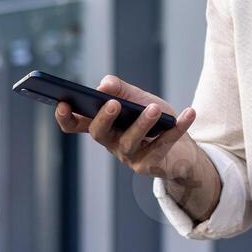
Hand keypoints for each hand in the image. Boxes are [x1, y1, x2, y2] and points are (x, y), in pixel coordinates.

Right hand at [52, 75, 218, 221]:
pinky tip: (188, 113)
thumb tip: (104, 85)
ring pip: (130, 142)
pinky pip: (163, 145)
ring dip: (143, 123)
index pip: (75, 124)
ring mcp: (129, 157)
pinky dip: (178, 128)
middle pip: (99, 133)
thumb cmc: (154, 121)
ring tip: (155, 109)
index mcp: (103, 125)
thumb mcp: (137, 99)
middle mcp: (111, 142)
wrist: (182, 150)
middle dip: (104, 118)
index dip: (65, 117)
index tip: (62, 102)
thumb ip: (120, 89)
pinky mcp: (149, 166)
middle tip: (113, 103)